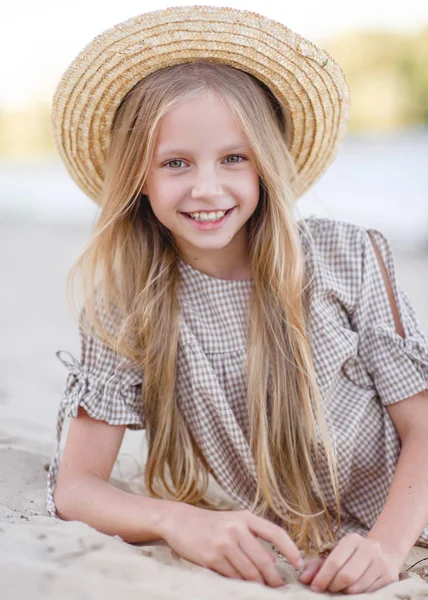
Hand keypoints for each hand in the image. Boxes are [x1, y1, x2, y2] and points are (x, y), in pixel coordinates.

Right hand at [160, 503, 303, 586]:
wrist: (180, 521)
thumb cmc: (211, 523)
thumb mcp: (235, 522)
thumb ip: (254, 537)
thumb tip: (273, 560)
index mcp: (246, 517)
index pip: (275, 533)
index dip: (290, 550)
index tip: (299, 564)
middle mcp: (236, 528)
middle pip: (263, 560)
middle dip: (273, 578)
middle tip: (277, 586)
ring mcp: (223, 543)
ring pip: (249, 572)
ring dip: (257, 584)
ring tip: (261, 588)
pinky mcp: (211, 557)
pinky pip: (233, 577)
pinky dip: (240, 583)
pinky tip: (241, 584)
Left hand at [299, 532, 401, 593]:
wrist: (386, 552)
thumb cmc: (353, 555)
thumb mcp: (336, 553)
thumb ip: (318, 565)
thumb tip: (304, 579)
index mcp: (352, 539)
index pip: (334, 561)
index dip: (322, 577)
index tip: (314, 587)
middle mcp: (369, 548)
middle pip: (347, 576)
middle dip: (334, 587)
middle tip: (328, 590)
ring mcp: (381, 563)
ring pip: (358, 587)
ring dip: (345, 594)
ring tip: (340, 591)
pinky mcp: (390, 577)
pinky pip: (370, 593)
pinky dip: (358, 596)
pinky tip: (353, 593)